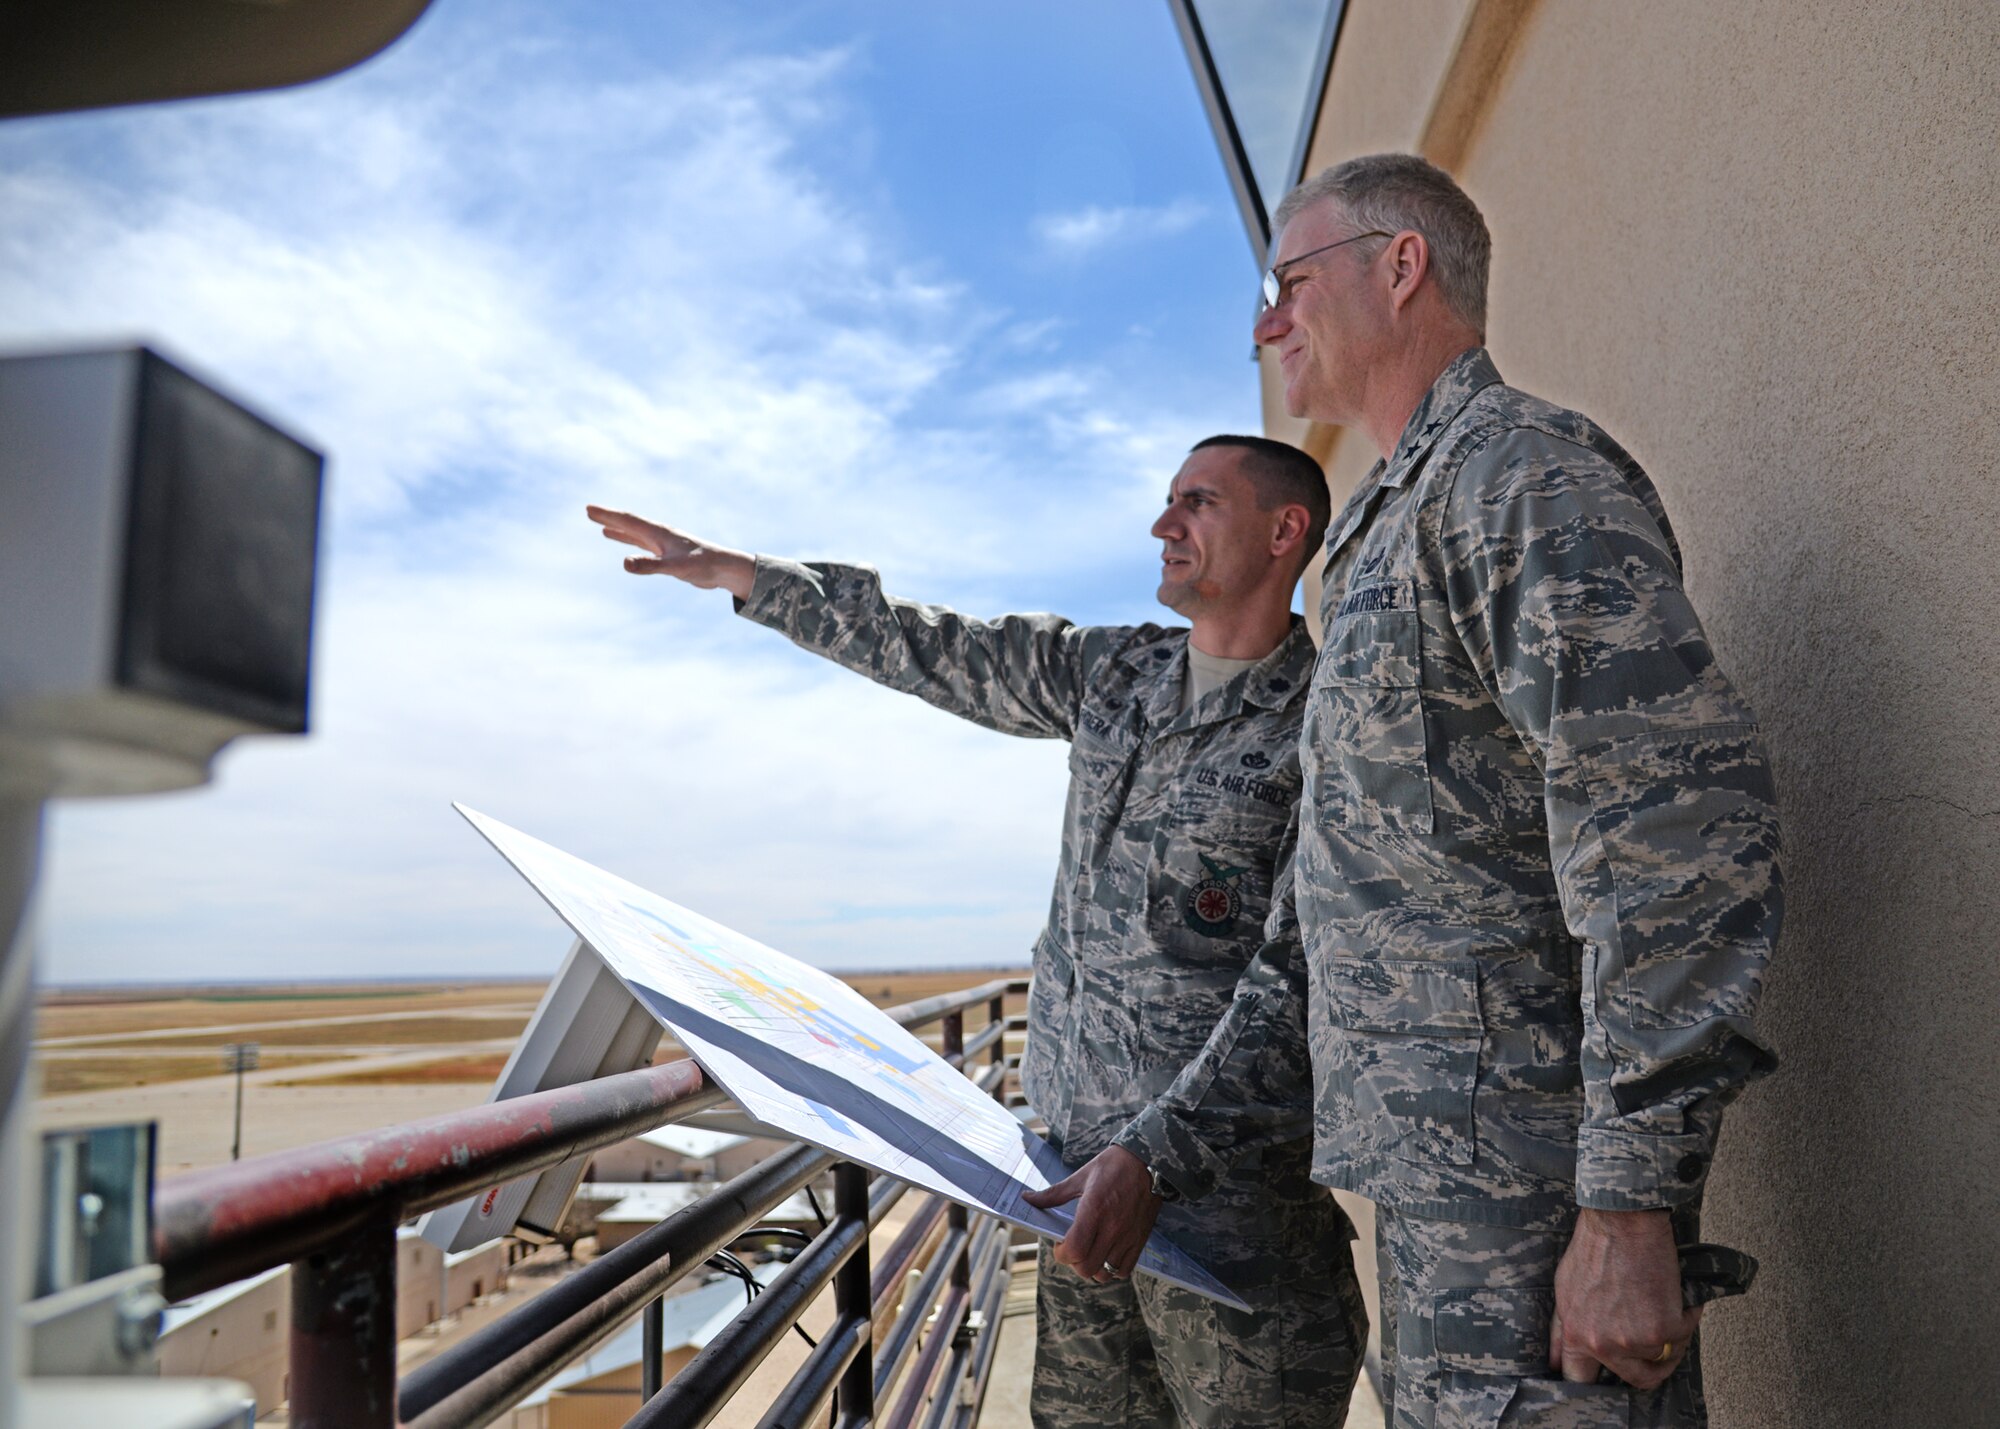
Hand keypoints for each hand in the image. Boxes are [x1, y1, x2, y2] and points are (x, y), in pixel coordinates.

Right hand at [585, 505, 753, 599]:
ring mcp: (664, 544)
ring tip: (601, 526)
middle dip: (608, 517)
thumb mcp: (675, 568)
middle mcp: (659, 535)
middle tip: (588, 511)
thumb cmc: (703, 566)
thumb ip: (650, 566)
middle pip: (628, 523)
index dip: (608, 515)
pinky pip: (644, 546)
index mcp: (659, 533)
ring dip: (618, 529)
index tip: (589, 508)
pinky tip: (626, 548)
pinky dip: (631, 543)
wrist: (724, 568)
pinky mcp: (669, 555)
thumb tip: (624, 563)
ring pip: (635, 534)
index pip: (628, 520)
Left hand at [1021, 1145, 1162, 1284]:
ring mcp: (1128, 1236)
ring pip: (1106, 1273)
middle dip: (1074, 1263)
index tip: (1060, 1244)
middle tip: (1074, 1248)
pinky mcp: (1140, 1239)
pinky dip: (1113, 1269)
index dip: (1061, 1254)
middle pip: (1087, 1268)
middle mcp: (1112, 1227)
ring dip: (1093, 1268)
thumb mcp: (1080, 1177)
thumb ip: (1053, 1194)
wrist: (1149, 1161)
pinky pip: (1125, 1270)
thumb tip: (1027, 1199)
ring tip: (1090, 1252)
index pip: (1074, 1250)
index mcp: (1094, 1209)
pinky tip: (1108, 1253)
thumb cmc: (1112, 1166)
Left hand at [1550, 1208, 1702, 1388]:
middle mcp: (1603, 1345)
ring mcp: (1634, 1340)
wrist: (1621, 1223)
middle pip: (1635, 1379)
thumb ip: (1562, 1329)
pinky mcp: (1664, 1329)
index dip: (1594, 1384)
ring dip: (1670, 1338)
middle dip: (1650, 1365)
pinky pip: (1683, 1337)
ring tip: (1664, 1308)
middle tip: (1657, 1344)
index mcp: (1577, 1336)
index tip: (1606, 1383)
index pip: (1580, 1380)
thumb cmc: (1593, 1249)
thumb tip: (1556, 1361)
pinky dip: (1686, 1318)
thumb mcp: (1564, 1290)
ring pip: (1663, 1357)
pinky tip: (1677, 1297)